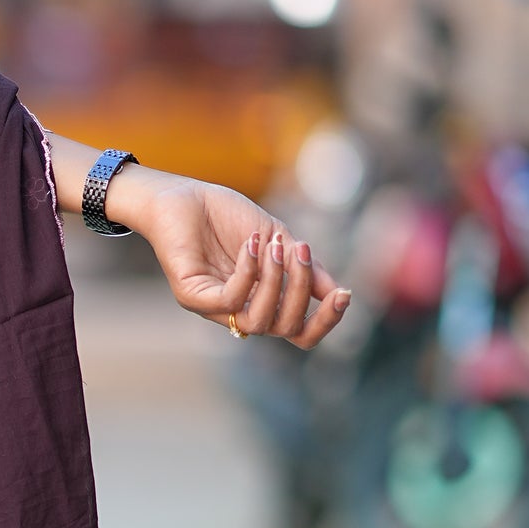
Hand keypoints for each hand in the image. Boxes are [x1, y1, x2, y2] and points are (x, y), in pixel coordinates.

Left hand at [112, 166, 349, 349]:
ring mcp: (213, 308)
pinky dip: (248, 274)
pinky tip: (250, 245)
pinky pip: (229, 301)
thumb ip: (305, 267)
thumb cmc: (227, 216)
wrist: (183, 195)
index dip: (325, 321)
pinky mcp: (191, 297)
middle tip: (299, 251)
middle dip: (300, 290)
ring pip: (258, 322)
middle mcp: (238, 311)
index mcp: (262, 301)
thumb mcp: (278, 240)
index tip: (344, 295)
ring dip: (276, 282)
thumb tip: (338, 293)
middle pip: (284, 330)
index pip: (299, 333)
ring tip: (275, 246)